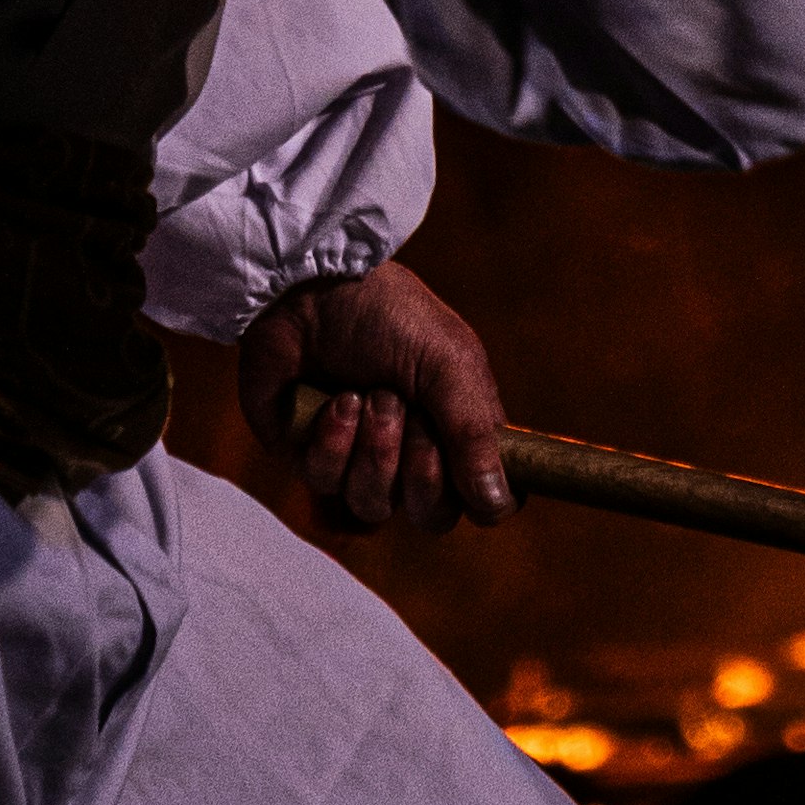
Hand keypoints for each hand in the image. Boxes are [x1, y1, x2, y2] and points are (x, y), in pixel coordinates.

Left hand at [238, 260, 519, 533]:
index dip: (477, 494)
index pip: (484, 500)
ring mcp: (359, 460)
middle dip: (418, 464)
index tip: (463, 458)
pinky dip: (332, 441)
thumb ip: (474, 433)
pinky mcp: (310, 457)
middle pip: (431, 516)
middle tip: (403, 407)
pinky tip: (333, 401)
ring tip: (363, 395)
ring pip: (374, 505)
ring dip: (372, 448)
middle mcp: (412, 454)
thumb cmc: (386, 315)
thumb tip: (498, 505)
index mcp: (458, 429)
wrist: (305, 288)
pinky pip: (325, 486)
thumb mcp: (447, 362)